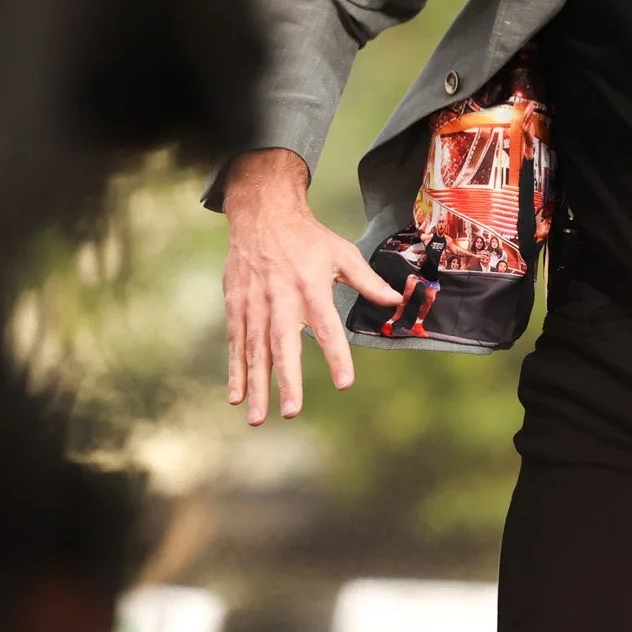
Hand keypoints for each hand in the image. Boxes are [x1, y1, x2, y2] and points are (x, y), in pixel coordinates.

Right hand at [221, 149, 402, 423]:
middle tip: (291, 413)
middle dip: (287, 380)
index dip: (336, 355)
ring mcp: (255, 304)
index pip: (327, 327)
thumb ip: (368, 280)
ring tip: (257, 418)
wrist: (262, 214)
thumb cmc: (308, 237)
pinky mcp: (236, 305)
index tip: (345, 383)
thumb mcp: (342, 252)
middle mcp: (281, 298)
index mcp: (311, 287)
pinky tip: (236, 396)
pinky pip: (235, 343)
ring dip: (256, 385)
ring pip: (255, 350)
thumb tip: (396, 301)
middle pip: (283, 345)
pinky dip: (234, 370)